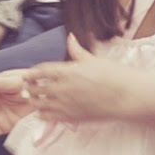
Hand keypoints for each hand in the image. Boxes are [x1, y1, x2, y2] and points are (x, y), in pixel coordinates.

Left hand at [19, 35, 133, 124]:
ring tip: (35, 99)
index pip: (40, 71)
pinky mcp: (72, 117)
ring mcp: (66, 104)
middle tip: (28, 87)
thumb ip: (76, 50)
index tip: (28, 74)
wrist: (126, 96)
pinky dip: (44, 115)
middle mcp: (62, 88)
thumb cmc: (113, 75)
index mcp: (67, 71)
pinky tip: (45, 112)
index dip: (32, 73)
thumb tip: (70, 36)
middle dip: (30, 88)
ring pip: (40, 104)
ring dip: (35, 101)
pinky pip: (50, 117)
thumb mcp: (93, 59)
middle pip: (36, 89)